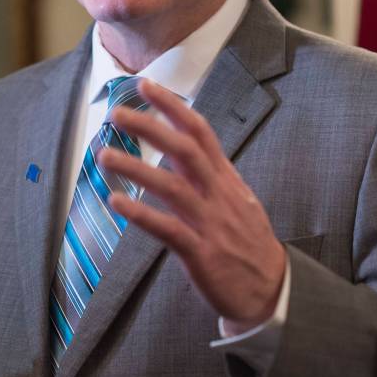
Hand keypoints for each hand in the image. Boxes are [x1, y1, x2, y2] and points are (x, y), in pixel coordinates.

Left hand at [98, 80, 285, 331]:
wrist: (272, 290)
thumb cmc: (247, 244)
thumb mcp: (235, 201)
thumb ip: (209, 175)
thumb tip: (180, 149)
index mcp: (225, 180)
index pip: (200, 132)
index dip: (172, 107)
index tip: (145, 86)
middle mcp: (218, 195)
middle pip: (184, 150)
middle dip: (150, 127)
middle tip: (116, 112)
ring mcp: (211, 224)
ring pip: (172, 187)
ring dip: (136, 168)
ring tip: (104, 155)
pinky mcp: (202, 254)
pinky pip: (169, 230)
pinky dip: (141, 214)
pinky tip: (115, 202)